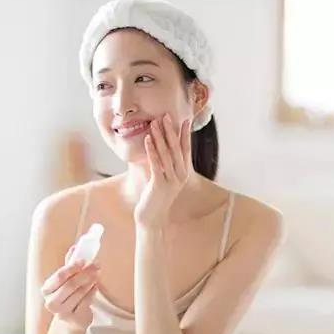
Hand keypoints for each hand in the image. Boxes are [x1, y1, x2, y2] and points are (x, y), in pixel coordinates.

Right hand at [40, 245, 100, 330]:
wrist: (72, 318)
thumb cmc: (68, 295)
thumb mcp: (66, 279)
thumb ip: (69, 264)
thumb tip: (75, 247)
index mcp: (47, 289)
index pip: (59, 276)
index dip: (72, 267)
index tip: (84, 260)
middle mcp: (51, 302)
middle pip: (71, 284)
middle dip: (85, 273)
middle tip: (96, 264)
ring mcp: (63, 313)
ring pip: (80, 292)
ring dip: (91, 281)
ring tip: (97, 273)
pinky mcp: (75, 319)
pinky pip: (87, 301)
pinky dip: (92, 291)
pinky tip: (95, 285)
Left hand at [134, 113, 192, 229]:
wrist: (152, 217)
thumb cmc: (156, 196)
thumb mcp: (163, 177)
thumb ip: (165, 164)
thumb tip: (161, 146)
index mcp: (183, 172)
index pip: (186, 149)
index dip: (185, 134)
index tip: (185, 119)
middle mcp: (181, 175)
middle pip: (176, 149)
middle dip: (171, 131)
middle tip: (166, 115)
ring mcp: (171, 180)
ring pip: (166, 154)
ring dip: (160, 137)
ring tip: (154, 123)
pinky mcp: (160, 185)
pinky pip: (156, 164)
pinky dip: (152, 150)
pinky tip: (147, 139)